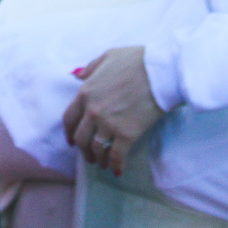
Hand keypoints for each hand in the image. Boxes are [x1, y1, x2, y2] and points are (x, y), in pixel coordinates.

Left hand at [62, 47, 162, 177]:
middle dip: (83, 150)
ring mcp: (108, 124)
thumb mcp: (108, 57)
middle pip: (81, 138)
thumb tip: (77, 75)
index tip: (71, 141)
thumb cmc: (136, 61)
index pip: (69, 118)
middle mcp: (92, 111)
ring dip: (98, 159)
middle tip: (89, 156)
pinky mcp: (127, 134)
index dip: (69, 132)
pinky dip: (116, 165)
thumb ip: (90, 68)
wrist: (159, 71)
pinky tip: (118, 170)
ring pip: (97, 149)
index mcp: (85, 92)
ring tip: (103, 163)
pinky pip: (117, 156)